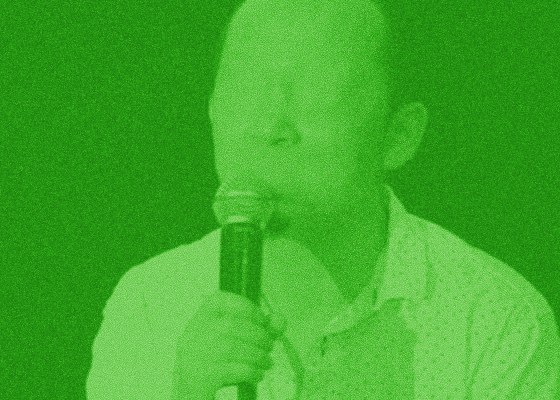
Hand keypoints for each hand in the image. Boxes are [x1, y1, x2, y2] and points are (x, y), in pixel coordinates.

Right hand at [171, 290, 285, 398]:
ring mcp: (195, 355)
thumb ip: (260, 328)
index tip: (261, 320)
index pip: (219, 300)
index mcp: (200, 320)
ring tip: (267, 362)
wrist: (188, 392)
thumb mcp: (234, 341)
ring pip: (235, 348)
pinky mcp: (201, 377)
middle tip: (269, 347)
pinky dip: (252, 371)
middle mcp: (194, 334)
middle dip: (259, 335)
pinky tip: (257, 375)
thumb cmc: (215, 362)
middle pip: (233, 325)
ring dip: (259, 355)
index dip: (246, 306)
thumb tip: (280, 320)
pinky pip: (234, 369)